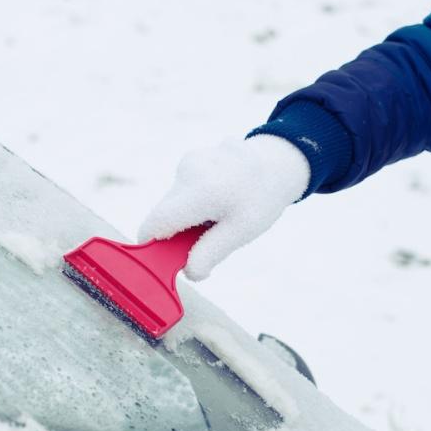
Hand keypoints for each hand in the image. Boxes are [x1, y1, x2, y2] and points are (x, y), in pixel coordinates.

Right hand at [138, 134, 309, 280]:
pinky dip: (193, 200)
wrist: (279, 162)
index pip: (155, 223)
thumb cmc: (262, 199)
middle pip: (163, 214)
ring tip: (219, 213)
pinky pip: (181, 190)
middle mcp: (188, 171)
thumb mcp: (241, 232)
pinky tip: (219, 197)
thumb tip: (188, 272)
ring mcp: (188, 161)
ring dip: (187, 216)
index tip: (160, 260)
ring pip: (172, 202)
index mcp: (201, 191)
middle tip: (206, 239)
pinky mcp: (190, 158)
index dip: (151, 246)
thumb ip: (210, 253)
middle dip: (176, 233)